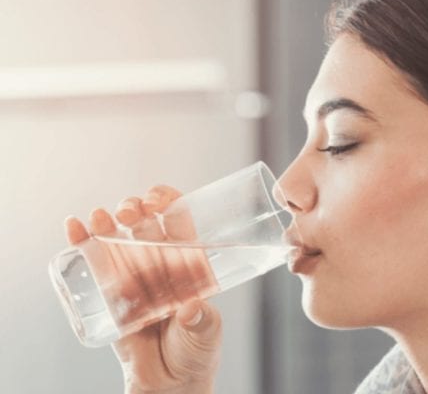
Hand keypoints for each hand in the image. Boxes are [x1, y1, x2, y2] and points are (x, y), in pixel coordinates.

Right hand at [64, 185, 222, 392]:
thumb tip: (191, 309)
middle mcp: (162, 264)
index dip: (170, 203)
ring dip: (107, 223)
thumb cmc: (196, 353)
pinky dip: (84, 243)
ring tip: (99, 217)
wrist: (169, 383)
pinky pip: (96, 263)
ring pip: (119, 239)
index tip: (158, 198)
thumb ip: (202, 321)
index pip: (181, 222)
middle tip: (129, 211)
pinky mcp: (110, 293)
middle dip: (136, 210)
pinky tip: (75, 227)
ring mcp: (134, 276)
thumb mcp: (207, 334)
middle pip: (146, 225)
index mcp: (190, 264)